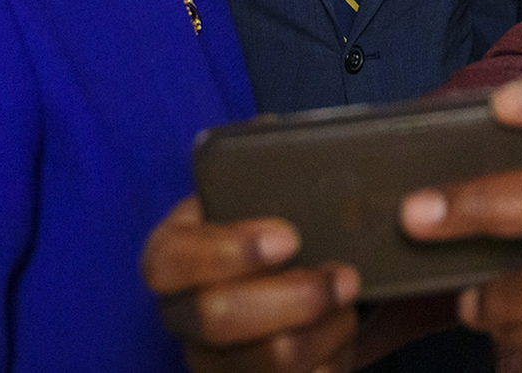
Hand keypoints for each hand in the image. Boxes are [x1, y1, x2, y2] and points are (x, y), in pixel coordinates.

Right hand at [142, 197, 360, 371]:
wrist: (290, 275)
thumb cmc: (273, 229)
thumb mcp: (263, 195)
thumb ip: (278, 178)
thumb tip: (328, 169)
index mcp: (171, 258)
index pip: (169, 261)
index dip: (226, 251)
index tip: (290, 238)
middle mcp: (182, 314)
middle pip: (217, 318)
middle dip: (294, 297)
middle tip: (344, 277)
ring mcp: (212, 362)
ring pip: (267, 360)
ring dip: (324, 330)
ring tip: (352, 299)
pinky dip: (332, 359)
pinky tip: (343, 330)